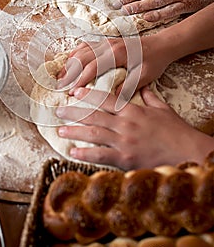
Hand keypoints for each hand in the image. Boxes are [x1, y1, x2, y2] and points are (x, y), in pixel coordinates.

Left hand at [56, 87, 213, 168]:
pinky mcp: (125, 159)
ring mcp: (124, 142)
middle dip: (74, 112)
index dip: (88, 95)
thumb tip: (142, 87)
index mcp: (133, 110)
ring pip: (93, 134)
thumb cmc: (176, 131)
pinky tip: (73, 152)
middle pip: (93, 115)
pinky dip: (85, 154)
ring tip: (61, 130)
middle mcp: (125, 124)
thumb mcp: (162, 109)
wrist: (188, 151)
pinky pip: (100, 155)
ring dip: (74, 131)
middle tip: (59, 111)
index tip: (75, 92)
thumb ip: (149, 97)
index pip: (106, 99)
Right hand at [57, 35, 171, 93]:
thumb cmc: (155, 61)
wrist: (161, 45)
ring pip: (81, 51)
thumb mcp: (145, 76)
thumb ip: (129, 86)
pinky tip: (69, 62)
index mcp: (118, 53)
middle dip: (69, 73)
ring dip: (69, 64)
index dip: (80, 80)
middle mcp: (109, 45)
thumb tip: (112, 99)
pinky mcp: (106, 41)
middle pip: (82, 58)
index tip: (71, 92)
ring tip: (59, 77)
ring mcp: (106, 42)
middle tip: (59, 87)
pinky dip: (75, 53)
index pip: (93, 67)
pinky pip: (85, 45)